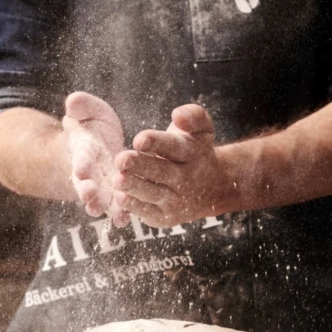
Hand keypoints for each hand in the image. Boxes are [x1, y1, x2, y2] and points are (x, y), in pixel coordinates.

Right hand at [62, 92, 128, 225]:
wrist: (97, 148)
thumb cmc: (94, 127)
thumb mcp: (90, 112)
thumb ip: (82, 106)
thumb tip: (73, 101)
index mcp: (83, 151)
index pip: (81, 157)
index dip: (81, 163)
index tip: (82, 169)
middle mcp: (89, 173)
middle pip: (85, 184)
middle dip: (86, 190)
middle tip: (89, 196)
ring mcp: (101, 187)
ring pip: (99, 199)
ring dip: (102, 206)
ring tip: (105, 212)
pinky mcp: (114, 196)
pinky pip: (116, 207)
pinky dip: (119, 214)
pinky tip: (124, 219)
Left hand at [113, 104, 234, 227]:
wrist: (213, 189)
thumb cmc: (196, 152)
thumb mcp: (202, 129)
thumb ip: (193, 116)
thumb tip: (177, 115)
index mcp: (192, 153)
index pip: (174, 147)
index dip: (156, 142)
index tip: (139, 140)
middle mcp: (186, 178)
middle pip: (161, 171)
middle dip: (140, 165)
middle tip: (121, 159)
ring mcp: (175, 199)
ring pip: (153, 193)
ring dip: (134, 187)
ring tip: (117, 180)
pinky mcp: (165, 216)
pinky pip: (148, 211)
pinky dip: (134, 206)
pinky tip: (120, 198)